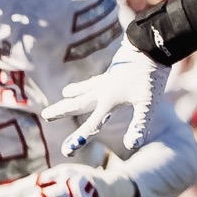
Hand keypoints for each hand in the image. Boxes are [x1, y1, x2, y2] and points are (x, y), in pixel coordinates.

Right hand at [46, 44, 169, 154]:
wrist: (151, 46)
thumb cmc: (150, 77)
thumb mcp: (148, 104)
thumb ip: (139, 125)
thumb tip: (131, 144)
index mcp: (109, 101)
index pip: (92, 126)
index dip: (79, 139)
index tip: (67, 151)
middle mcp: (103, 91)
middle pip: (78, 104)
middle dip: (62, 111)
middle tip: (46, 116)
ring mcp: (107, 79)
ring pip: (84, 89)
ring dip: (73, 94)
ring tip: (64, 94)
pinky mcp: (114, 71)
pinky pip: (95, 80)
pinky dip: (87, 83)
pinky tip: (88, 83)